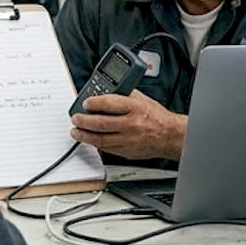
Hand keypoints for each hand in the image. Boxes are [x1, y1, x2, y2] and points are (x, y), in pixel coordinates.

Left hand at [69, 90, 185, 160]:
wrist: (170, 136)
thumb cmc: (157, 117)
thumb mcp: (142, 99)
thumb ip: (124, 95)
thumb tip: (105, 92)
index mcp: (135, 108)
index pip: (108, 103)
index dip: (93, 103)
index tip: (85, 103)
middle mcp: (131, 124)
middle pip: (101, 123)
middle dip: (83, 121)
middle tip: (75, 118)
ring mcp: (128, 140)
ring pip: (100, 139)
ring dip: (85, 135)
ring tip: (76, 131)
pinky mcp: (127, 151)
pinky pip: (107, 148)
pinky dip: (96, 144)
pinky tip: (90, 139)